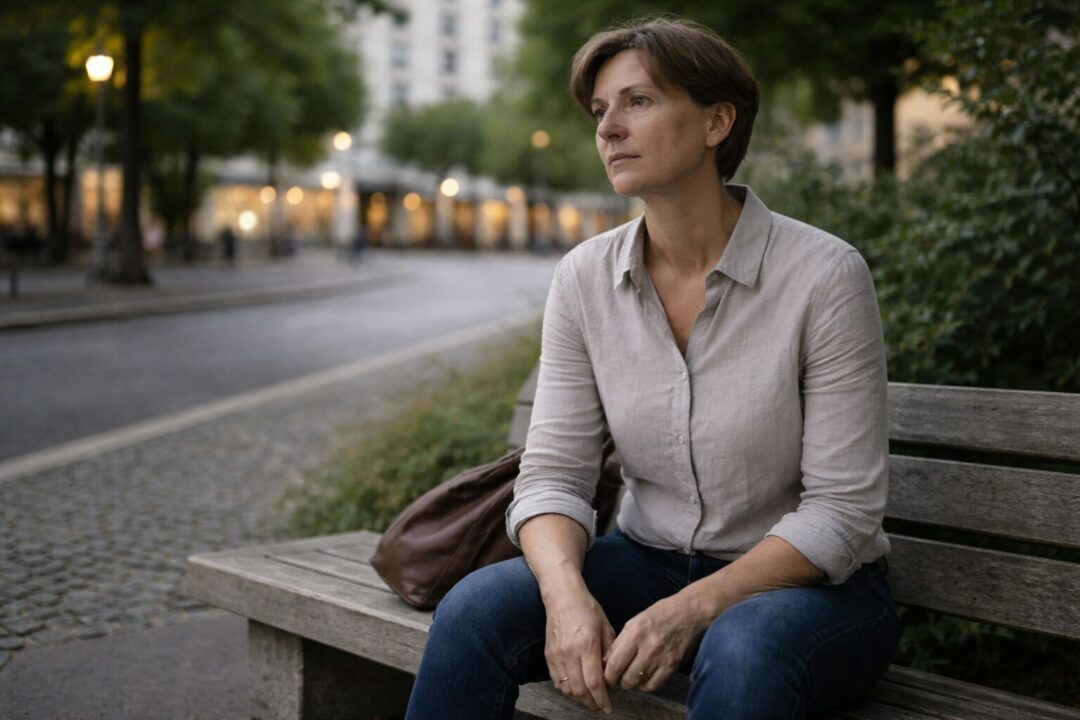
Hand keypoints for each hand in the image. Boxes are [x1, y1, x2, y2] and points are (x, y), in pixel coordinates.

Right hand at [544, 588, 616, 714]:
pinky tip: (576, 689)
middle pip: (579, 689)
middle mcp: (569, 653)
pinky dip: (566, 689)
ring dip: (579, 698)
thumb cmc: (587, 609)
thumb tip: (612, 673)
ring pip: (566, 688)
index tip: (608, 708)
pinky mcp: (549, 655)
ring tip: (590, 700)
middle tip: (600, 707)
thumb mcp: (606, 627)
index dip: (602, 699)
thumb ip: (609, 652)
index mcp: (586, 645)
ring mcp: (556, 655)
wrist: (563, 596)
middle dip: (591, 703)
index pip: (594, 682)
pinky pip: (556, 680)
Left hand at [603, 595, 705, 692]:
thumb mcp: (634, 622)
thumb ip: (619, 643)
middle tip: (618, 676)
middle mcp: (648, 647)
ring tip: (631, 675)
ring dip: (632, 682)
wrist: (689, 612)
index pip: (614, 665)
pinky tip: (644, 677)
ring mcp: (662, 658)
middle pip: (625, 678)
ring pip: (638, 683)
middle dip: (618, 681)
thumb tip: (605, 662)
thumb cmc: (659, 615)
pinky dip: (645, 685)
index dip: (607, 675)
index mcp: (635, 633)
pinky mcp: (672, 666)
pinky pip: (653, 685)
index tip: (607, 675)